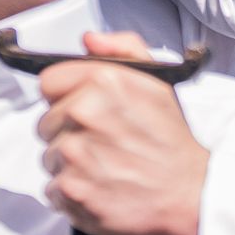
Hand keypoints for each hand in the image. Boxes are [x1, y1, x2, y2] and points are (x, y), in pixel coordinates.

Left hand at [33, 31, 210, 234]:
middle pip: (45, 122)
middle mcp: (84, 113)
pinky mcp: (71, 190)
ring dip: (69, 164)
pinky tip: (99, 188)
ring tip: (104, 167)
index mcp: (104, 82)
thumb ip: (123, 49)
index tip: (80, 109)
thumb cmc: (170, 142)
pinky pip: (51, 189)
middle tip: (101, 143)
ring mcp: (75, 154)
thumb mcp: (158, 82)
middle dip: (67, 132)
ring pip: (48, 157)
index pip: (48, 82)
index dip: (63, 96)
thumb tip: (89, 40)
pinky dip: (71, 193)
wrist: (189, 194)